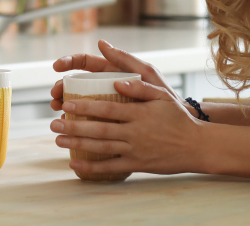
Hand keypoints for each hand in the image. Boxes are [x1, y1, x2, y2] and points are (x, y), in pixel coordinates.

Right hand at [49, 40, 184, 111]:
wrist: (176, 121)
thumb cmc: (163, 95)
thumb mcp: (147, 74)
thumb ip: (126, 59)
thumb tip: (102, 43)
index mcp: (112, 72)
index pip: (85, 63)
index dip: (68, 62)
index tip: (57, 67)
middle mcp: (106, 87)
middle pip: (76, 83)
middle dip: (61, 87)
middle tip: (55, 95)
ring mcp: (105, 104)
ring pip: (77, 101)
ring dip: (63, 103)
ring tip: (57, 110)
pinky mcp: (107, 121)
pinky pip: (87, 121)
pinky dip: (75, 122)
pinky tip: (69, 126)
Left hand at [51, 80, 205, 175]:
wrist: (195, 145)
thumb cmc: (177, 117)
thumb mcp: (162, 95)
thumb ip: (140, 87)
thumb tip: (118, 82)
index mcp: (138, 113)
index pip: (107, 108)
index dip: (86, 107)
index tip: (68, 103)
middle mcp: (134, 131)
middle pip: (99, 129)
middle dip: (74, 127)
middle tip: (54, 124)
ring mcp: (135, 149)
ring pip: (101, 147)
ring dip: (78, 145)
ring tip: (58, 140)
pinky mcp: (137, 164)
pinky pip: (111, 167)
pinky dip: (92, 168)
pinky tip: (75, 164)